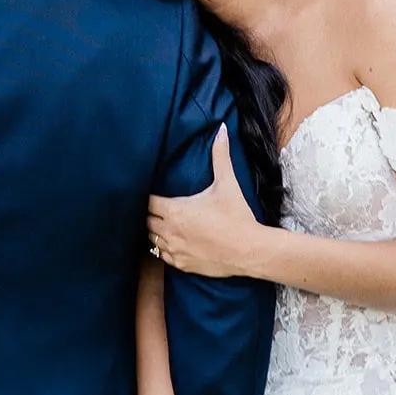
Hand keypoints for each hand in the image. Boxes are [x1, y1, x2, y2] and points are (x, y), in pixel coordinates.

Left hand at [148, 125, 258, 277]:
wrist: (249, 250)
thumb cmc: (236, 216)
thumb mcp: (227, 183)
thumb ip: (220, 156)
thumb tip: (223, 130)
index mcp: (175, 210)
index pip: (148, 202)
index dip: (149, 197)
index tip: (154, 194)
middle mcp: (169, 230)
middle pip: (146, 220)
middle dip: (152, 213)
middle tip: (161, 208)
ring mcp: (174, 249)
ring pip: (152, 239)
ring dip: (156, 230)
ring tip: (166, 223)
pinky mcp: (181, 264)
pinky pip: (163, 256)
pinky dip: (165, 247)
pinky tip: (175, 241)